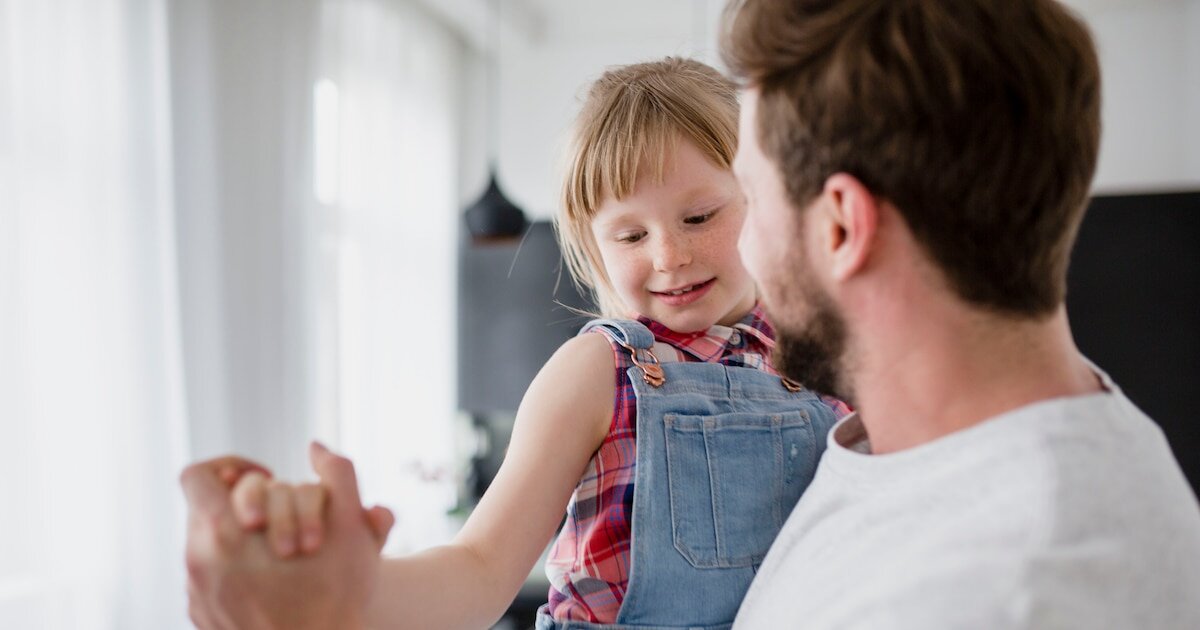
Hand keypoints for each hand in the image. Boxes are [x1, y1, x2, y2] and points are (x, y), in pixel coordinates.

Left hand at [181, 443, 394, 629]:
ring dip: (242, 538)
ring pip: (209, 544)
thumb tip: (317, 448)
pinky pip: (211, 578)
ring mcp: (197, 592)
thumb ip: (338, 474)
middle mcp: (198, 560)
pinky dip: (237, 572)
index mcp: (223, 531)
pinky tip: (273, 583)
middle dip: (244, 504)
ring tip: (282, 551)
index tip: (268, 479)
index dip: (232, 466)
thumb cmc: (337, 593)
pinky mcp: (202, 616)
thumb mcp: (351, 526)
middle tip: (280, 515)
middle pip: (206, 508)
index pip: (197, 475)